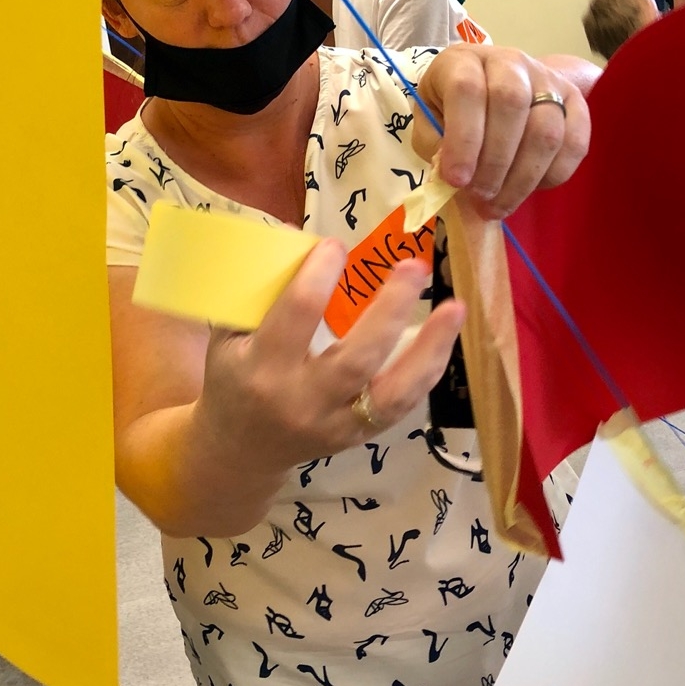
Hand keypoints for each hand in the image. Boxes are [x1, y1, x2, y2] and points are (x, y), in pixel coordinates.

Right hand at [197, 241, 464, 472]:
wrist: (239, 449)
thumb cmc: (234, 379)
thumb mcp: (229, 337)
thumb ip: (261, 293)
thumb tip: (301, 236)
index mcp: (262, 370)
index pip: (298, 316)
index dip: (320, 274)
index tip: (336, 244)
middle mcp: (302, 401)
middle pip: (356, 357)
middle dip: (389, 309)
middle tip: (413, 267)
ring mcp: (335, 424)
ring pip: (392, 392)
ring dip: (429, 348)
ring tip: (455, 308)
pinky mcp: (358, 437)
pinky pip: (401, 405)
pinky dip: (425, 371)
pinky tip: (444, 338)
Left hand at [412, 45, 592, 217]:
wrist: (499, 90)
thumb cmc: (455, 111)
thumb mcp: (430, 122)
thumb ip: (436, 146)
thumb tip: (454, 178)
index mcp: (464, 61)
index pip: (467, 90)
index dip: (463, 138)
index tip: (456, 180)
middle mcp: (510, 62)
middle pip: (511, 104)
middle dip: (495, 162)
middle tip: (481, 196)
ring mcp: (547, 79)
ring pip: (546, 129)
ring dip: (522, 177)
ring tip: (499, 204)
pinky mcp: (575, 102)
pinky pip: (575, 143)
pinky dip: (552, 175)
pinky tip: (529, 190)